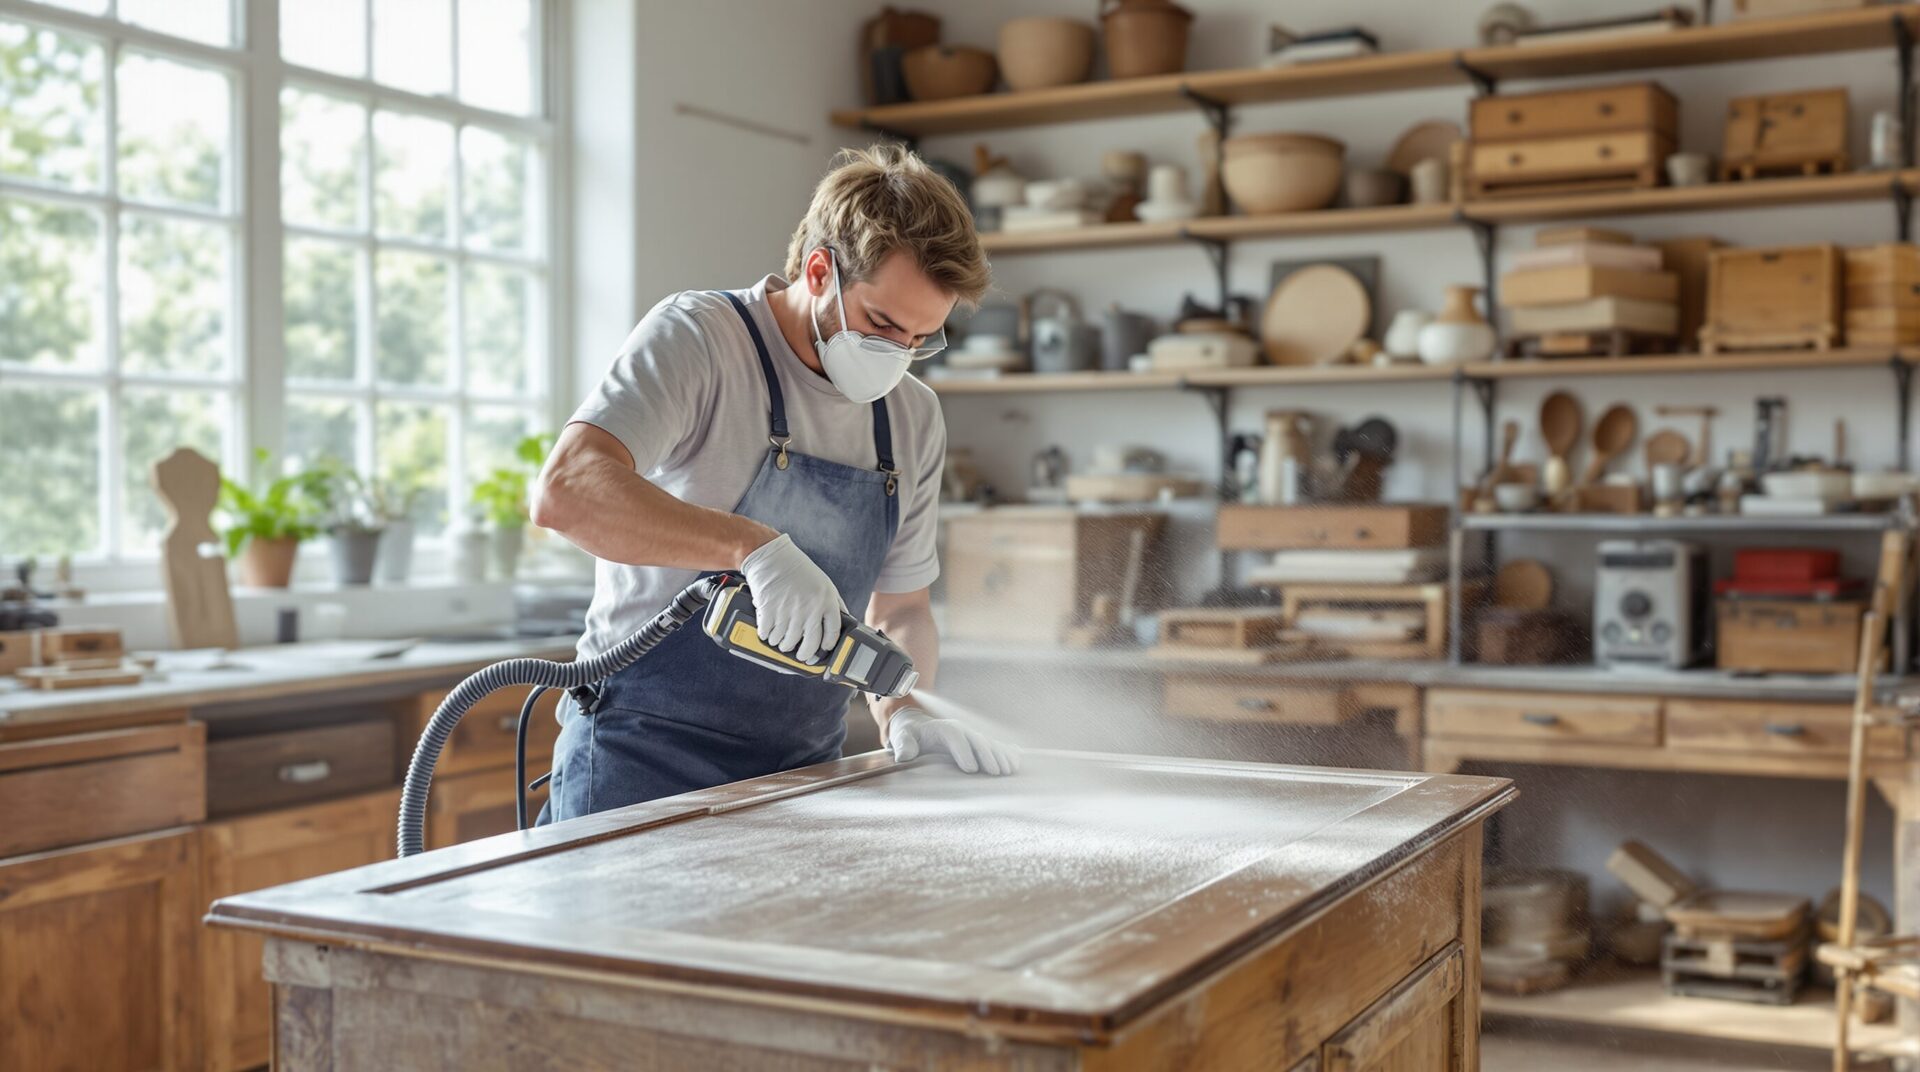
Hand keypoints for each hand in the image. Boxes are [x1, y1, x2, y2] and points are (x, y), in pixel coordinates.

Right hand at [741, 533, 844, 660]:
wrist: (771, 557)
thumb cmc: (797, 569)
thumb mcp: (824, 583)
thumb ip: (833, 602)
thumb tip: (843, 619)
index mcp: (826, 601)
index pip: (832, 634)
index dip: (827, 645)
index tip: (823, 649)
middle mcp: (810, 609)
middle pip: (810, 645)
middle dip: (804, 654)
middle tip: (801, 655)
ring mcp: (789, 612)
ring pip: (786, 643)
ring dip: (783, 645)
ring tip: (782, 641)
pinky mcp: (769, 612)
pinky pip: (768, 635)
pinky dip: (767, 636)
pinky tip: (769, 632)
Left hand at [887, 709, 1020, 774]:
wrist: (920, 729)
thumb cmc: (910, 735)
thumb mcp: (902, 737)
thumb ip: (902, 745)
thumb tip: (903, 756)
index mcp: (942, 728)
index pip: (955, 736)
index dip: (964, 751)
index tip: (970, 769)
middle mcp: (961, 730)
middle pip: (977, 739)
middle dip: (987, 755)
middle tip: (996, 772)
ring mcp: (972, 736)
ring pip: (989, 743)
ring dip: (1001, 755)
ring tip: (1010, 770)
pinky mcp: (978, 745)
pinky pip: (996, 746)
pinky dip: (1007, 753)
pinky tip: (1016, 761)